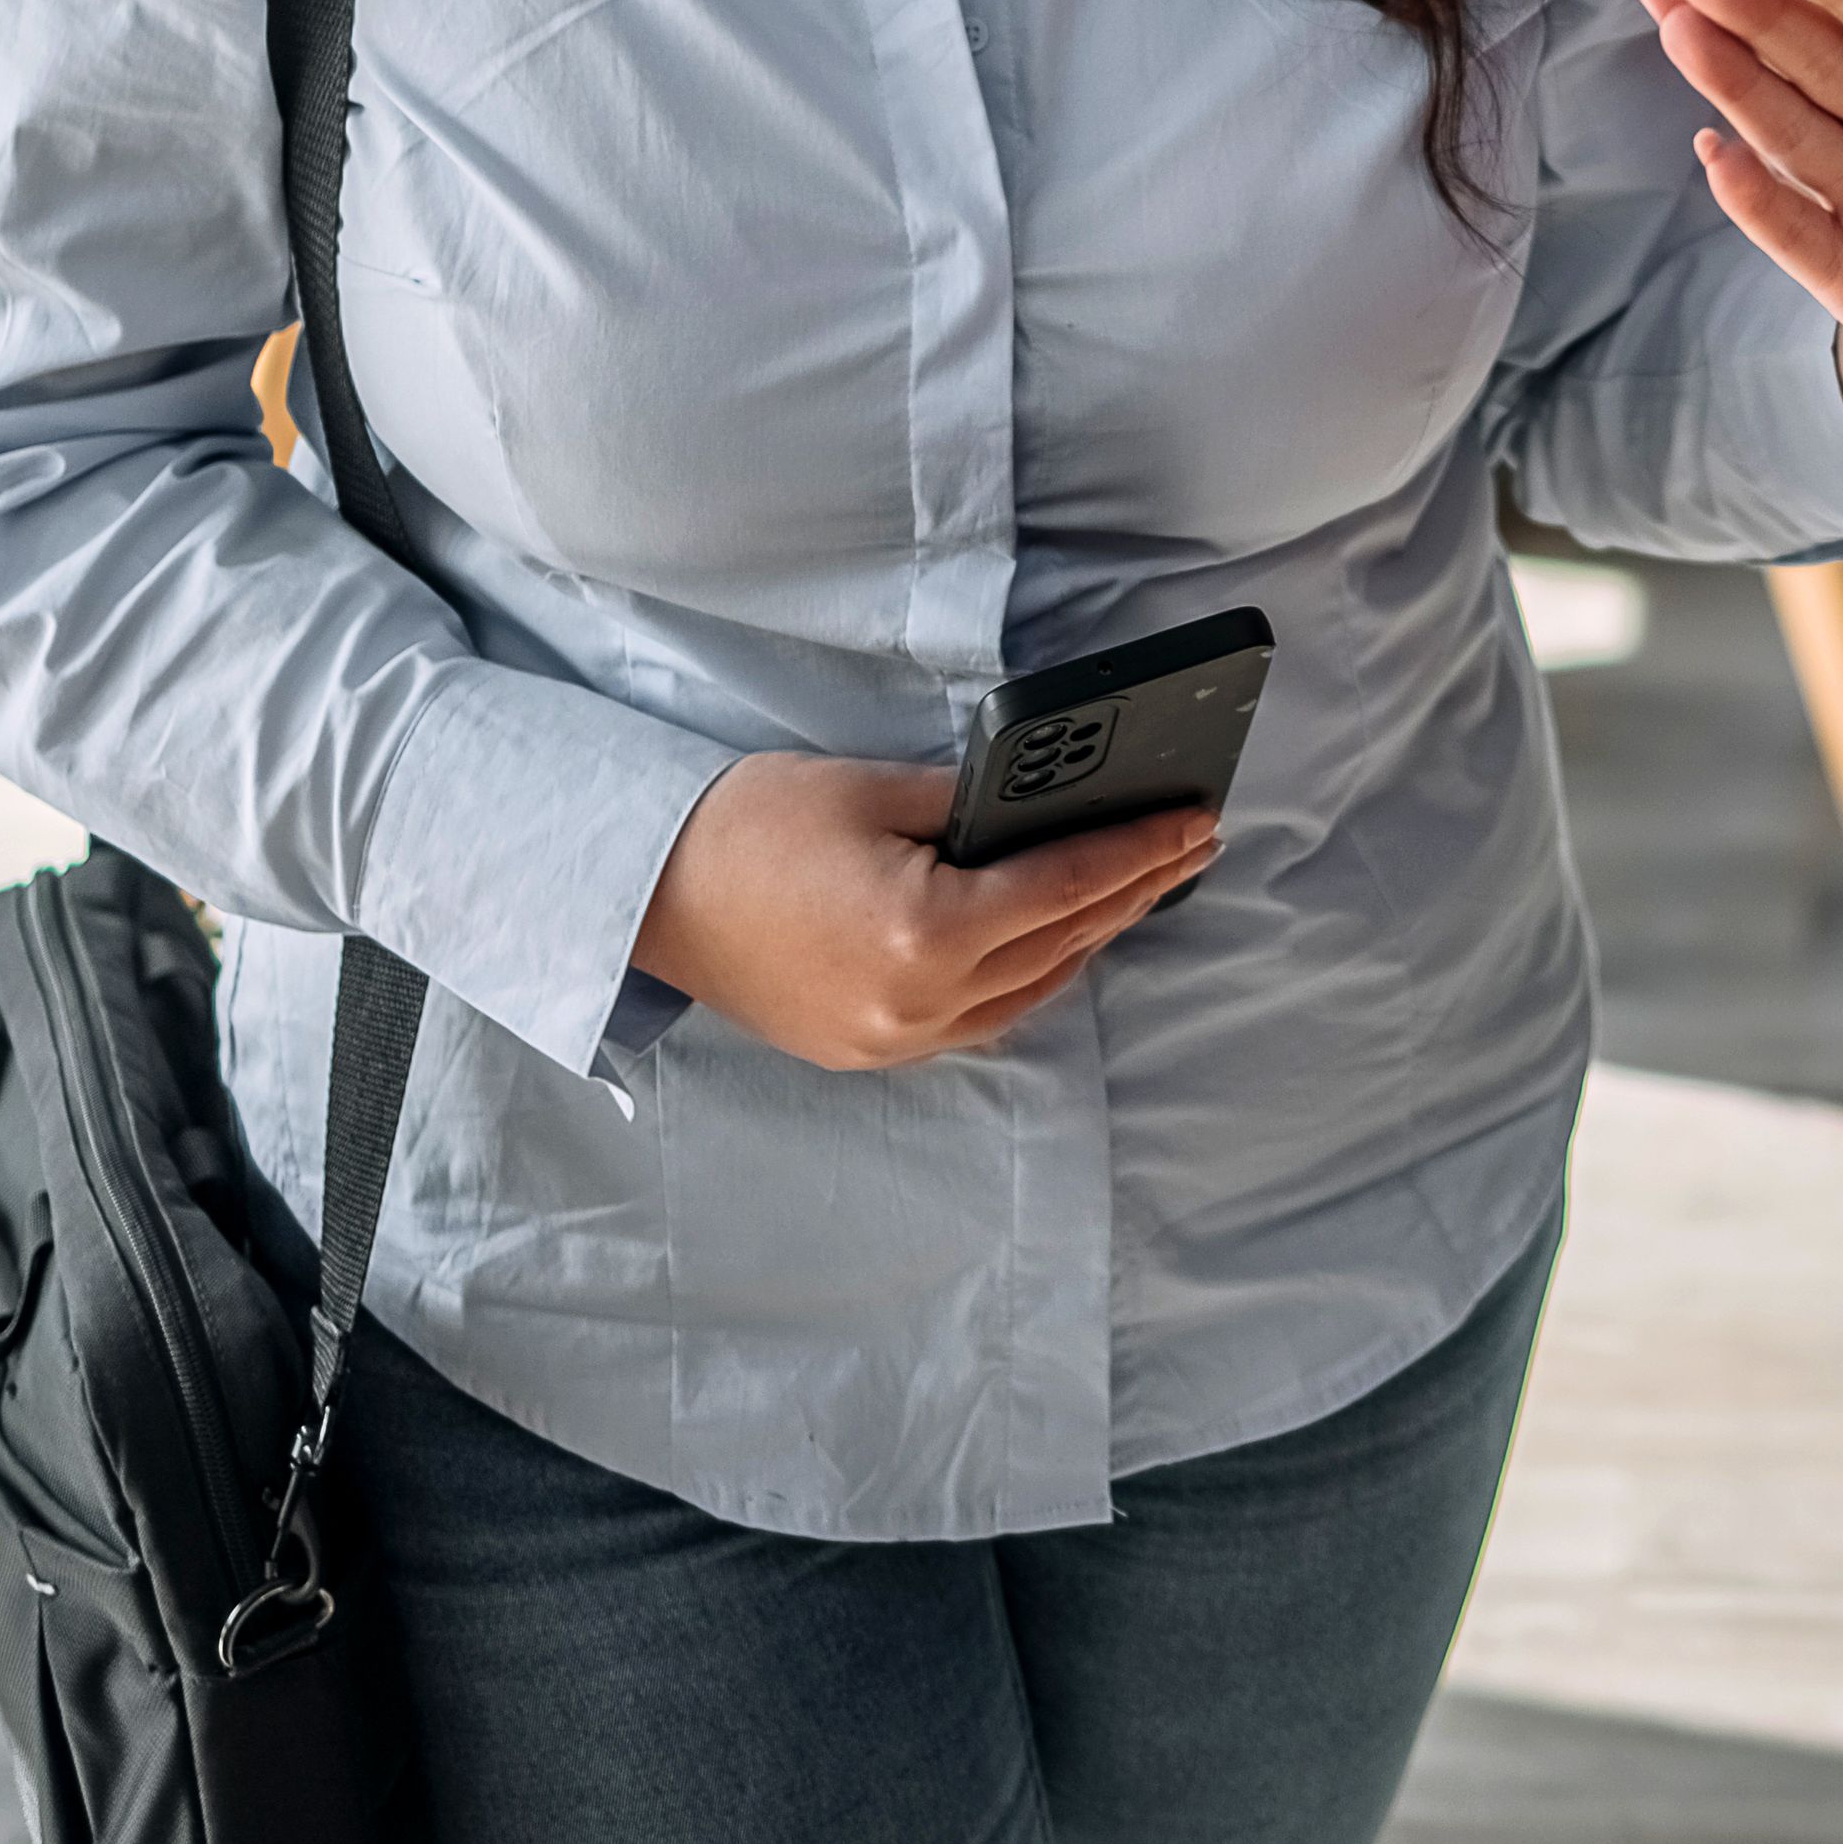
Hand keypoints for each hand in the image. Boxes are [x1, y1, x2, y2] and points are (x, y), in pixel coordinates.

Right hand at [630, 753, 1213, 1070]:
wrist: (648, 890)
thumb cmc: (749, 826)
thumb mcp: (873, 790)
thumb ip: (973, 807)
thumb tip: (1047, 813)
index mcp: (924, 934)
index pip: (1065, 889)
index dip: (1139, 852)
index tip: (1194, 822)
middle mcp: (917, 1005)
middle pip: (1059, 945)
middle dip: (1130, 891)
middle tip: (1188, 846)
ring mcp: (892, 1041)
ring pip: (1028, 992)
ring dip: (1087, 939)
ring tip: (1136, 887)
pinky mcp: (868, 1053)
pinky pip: (979, 1019)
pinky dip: (1026, 976)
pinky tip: (1053, 940)